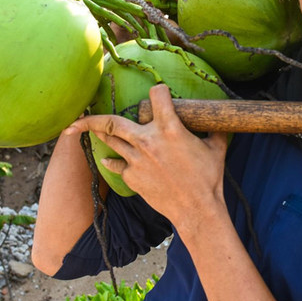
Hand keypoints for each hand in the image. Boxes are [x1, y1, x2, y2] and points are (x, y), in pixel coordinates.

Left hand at [63, 84, 228, 228]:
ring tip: (90, 130)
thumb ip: (215, 130)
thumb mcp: (217, 148)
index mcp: (170, 128)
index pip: (157, 96)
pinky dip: (112, 161)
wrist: (196, 209)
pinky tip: (108, 159)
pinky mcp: (132, 177)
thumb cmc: (209, 178)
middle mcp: (148, 141)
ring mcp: (137, 160)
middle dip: (93, 117)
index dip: (159, 91)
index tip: (160, 92)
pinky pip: (116, 165)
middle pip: (112, 122)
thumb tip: (219, 120)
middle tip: (82, 113)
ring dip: (101, 134)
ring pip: (110, 141)